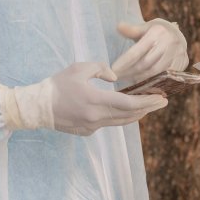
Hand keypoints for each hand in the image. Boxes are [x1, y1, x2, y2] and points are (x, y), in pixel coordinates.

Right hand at [1, 62, 167, 135]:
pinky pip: (108, 123)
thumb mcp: (80, 68)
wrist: (37, 107)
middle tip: (162, 101)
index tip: (161, 98)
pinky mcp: (87, 131)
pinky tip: (126, 110)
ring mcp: (92, 127)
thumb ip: (101, 69)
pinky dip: (119, 117)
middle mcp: (96, 117)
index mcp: (95, 100)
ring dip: (136, 114)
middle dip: (148, 108)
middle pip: (129, 115)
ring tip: (148, 106)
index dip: (147, 102)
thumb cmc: (58, 85)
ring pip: (120, 122)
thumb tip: (115, 78)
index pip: (128, 104)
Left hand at [111, 19, 188, 82]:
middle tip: (118, 78)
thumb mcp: (144, 28)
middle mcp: (169, 42)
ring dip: (141, 79)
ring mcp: (178, 53)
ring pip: (156, 72)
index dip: (124, 62)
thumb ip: (131, 30)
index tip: (113, 70)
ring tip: (128, 82)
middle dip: (130, 72)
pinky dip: (154, 82)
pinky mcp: (183, 63)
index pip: (137, 51)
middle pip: (145, 63)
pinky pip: (166, 77)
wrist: (177, 34)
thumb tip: (118, 26)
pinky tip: (144, 84)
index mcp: (157, 32)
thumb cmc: (155, 32)